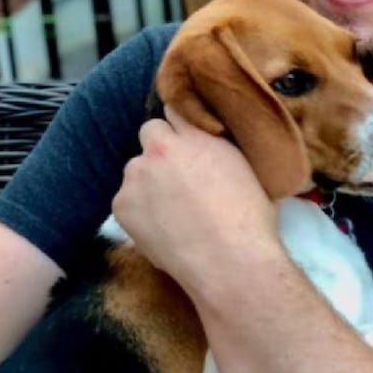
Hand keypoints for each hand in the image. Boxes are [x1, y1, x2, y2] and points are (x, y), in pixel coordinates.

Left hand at [112, 106, 284, 290]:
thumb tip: (215, 150)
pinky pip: (127, 199)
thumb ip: (221, 151)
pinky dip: (139, 210)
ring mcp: (137, 177)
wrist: (229, 263)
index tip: (188, 140)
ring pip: (136, 168)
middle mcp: (161, 148)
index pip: (176, 109)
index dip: (182, 126)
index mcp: (196, 136)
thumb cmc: (251, 221)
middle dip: (161, 147)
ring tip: (170, 210)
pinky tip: (160, 229)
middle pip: (150, 131)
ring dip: (148, 180)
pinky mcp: (121, 205)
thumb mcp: (246, 170)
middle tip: (177, 174)